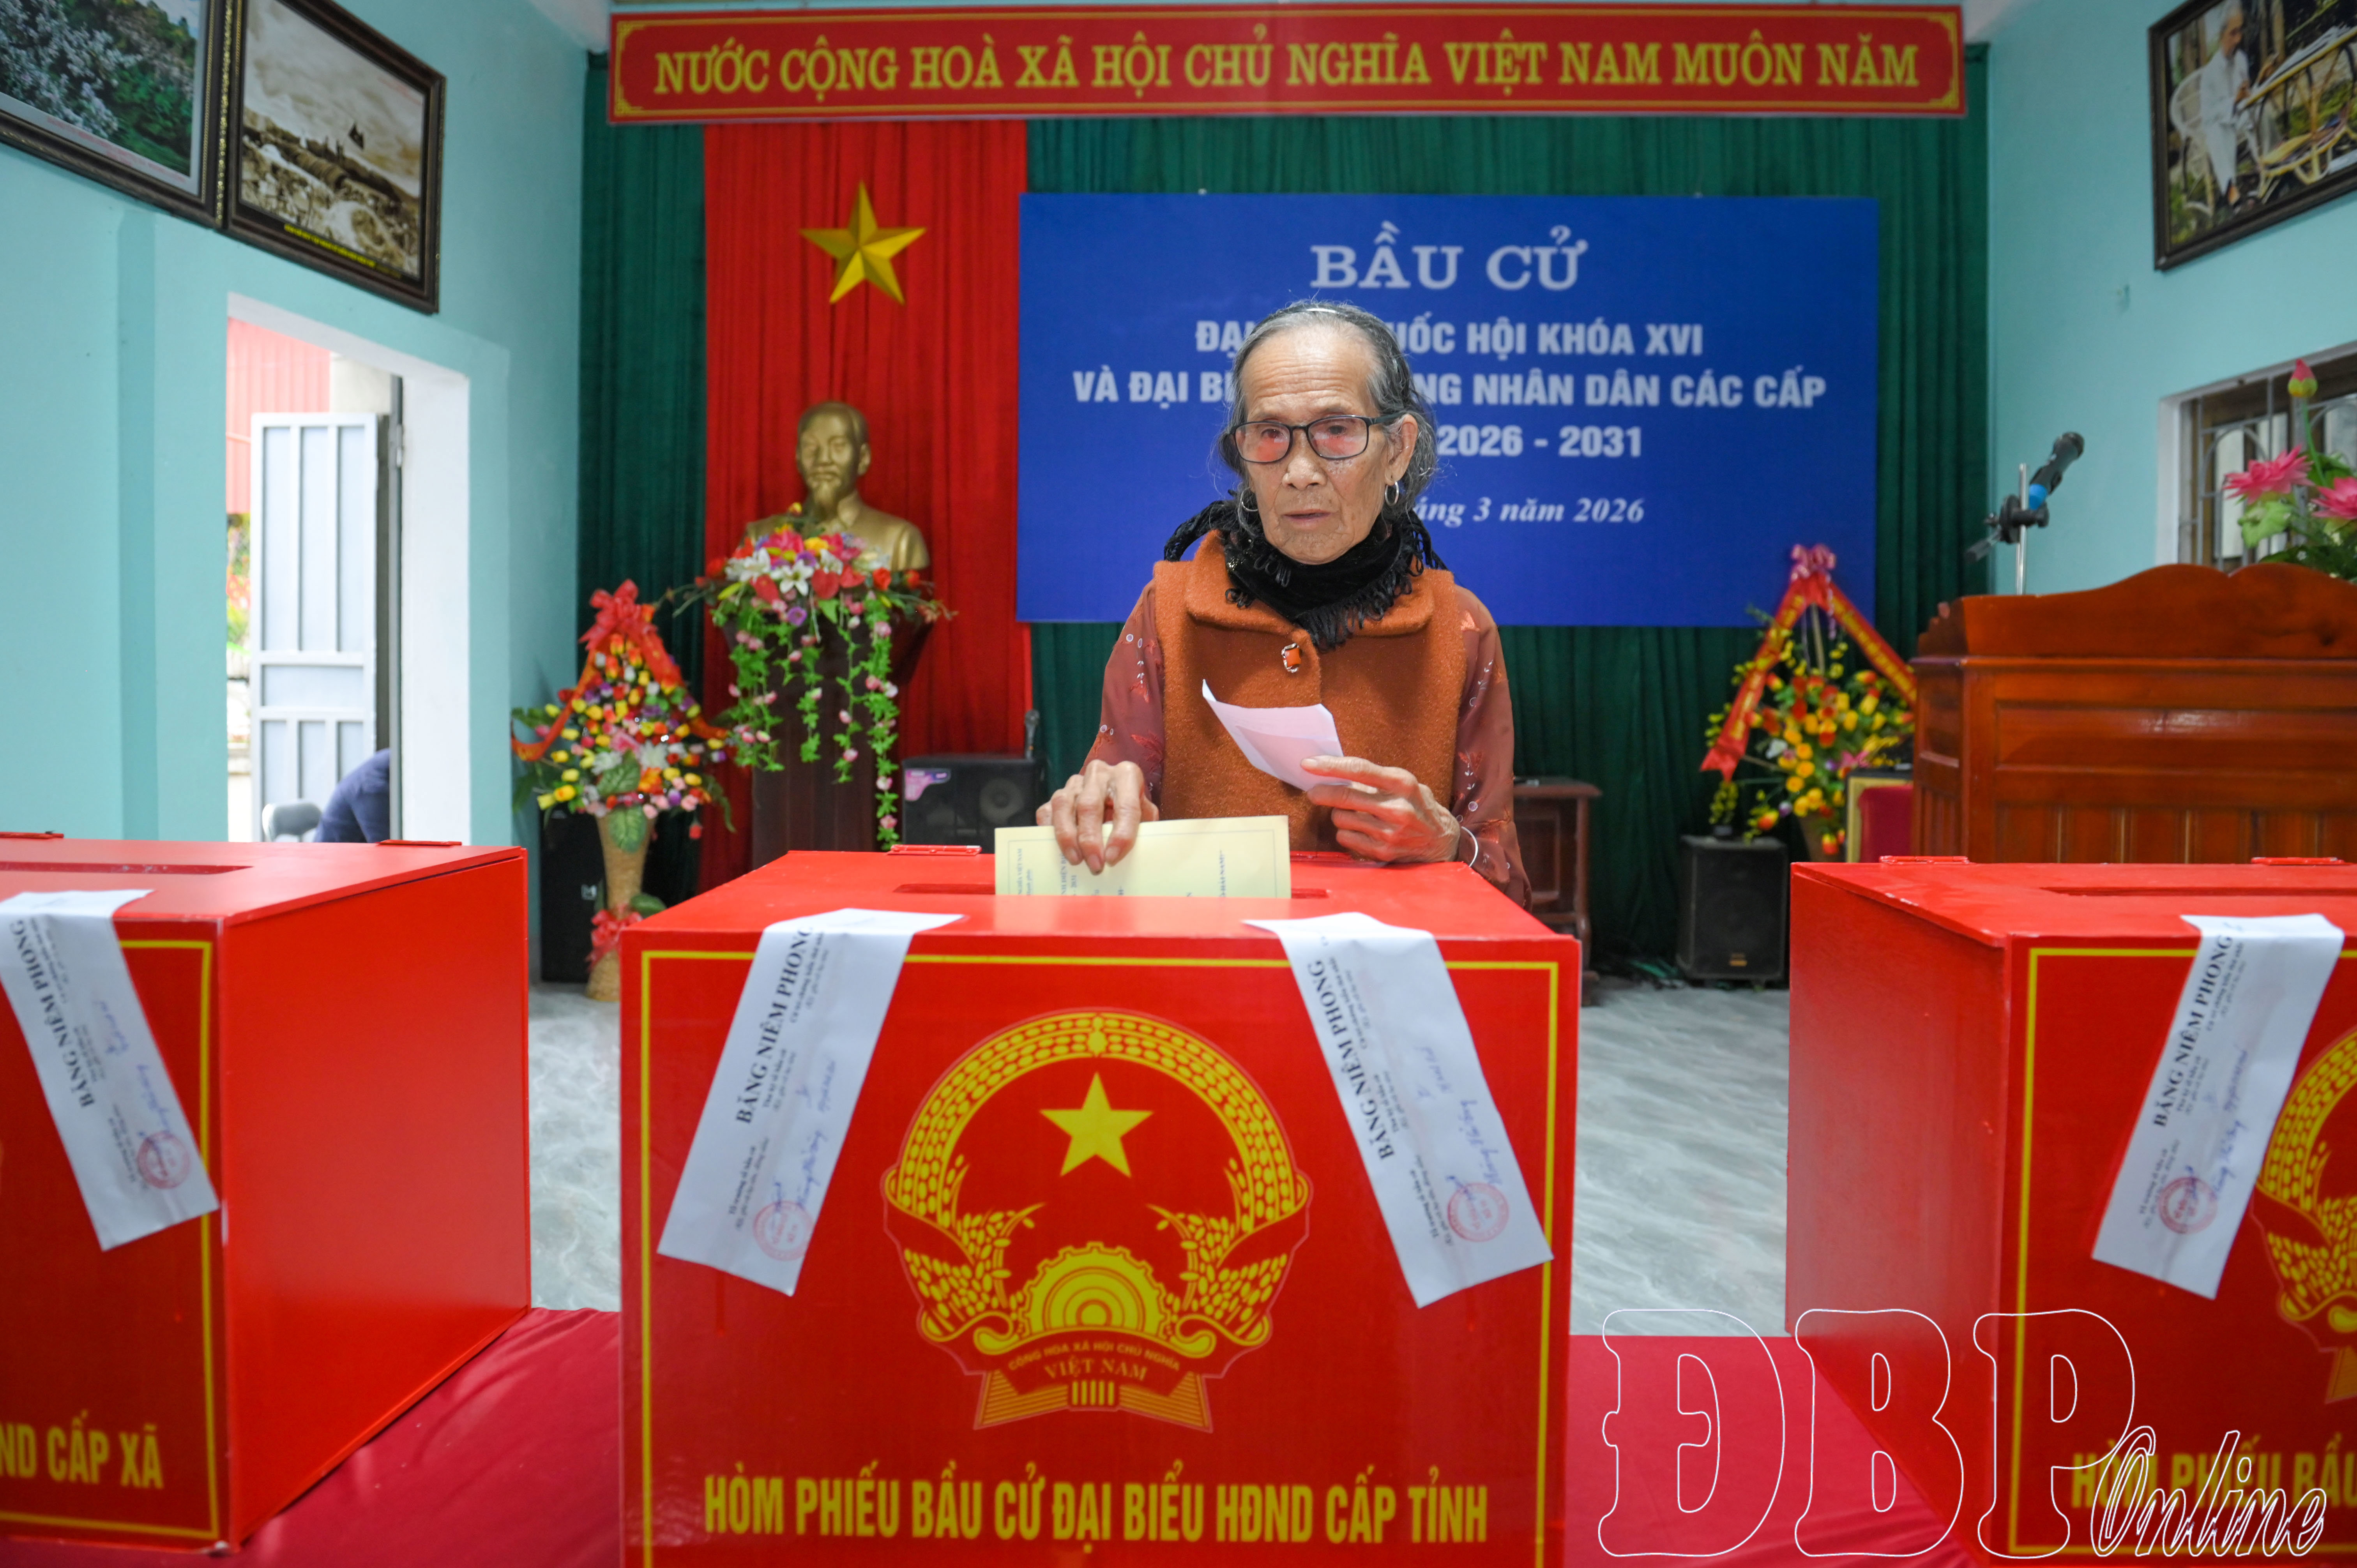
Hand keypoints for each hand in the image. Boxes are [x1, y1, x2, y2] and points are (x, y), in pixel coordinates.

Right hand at [1036, 759, 1159, 871]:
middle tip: (1095, 865)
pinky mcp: (1057, 793)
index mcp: (1126, 775)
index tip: (1113, 858)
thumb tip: (1132, 860)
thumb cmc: (1131, 809)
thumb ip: (1142, 831)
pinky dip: (1049, 830)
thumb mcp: (1145, 816)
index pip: (1126, 805)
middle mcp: (1099, 774)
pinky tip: (1055, 847)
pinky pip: (1047, 811)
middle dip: (1091, 839)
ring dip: (1068, 836)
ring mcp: (1075, 782)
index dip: (1121, 834)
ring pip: (1064, 805)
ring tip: (1075, 859)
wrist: (1114, 795)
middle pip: (1089, 805)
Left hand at [1301, 755, 1461, 863]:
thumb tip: (1335, 775)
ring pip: (1341, 819)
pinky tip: (1360, 830)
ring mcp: (1389, 832)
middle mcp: (1396, 807)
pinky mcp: (1382, 851)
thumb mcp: (1405, 784)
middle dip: (1322, 793)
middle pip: (1344, 797)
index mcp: (1402, 783)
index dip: (1330, 766)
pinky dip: (1346, 833)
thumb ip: (1375, 779)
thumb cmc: (1418, 806)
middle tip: (1314, 792)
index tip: (1309, 764)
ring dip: (1340, 815)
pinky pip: (1346, 838)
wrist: (1441, 841)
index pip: (1359, 770)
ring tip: (1355, 814)